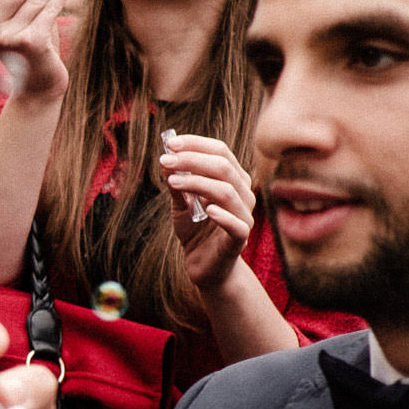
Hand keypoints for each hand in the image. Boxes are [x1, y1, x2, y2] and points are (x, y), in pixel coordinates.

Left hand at [160, 132, 255, 291]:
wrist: (202, 265)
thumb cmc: (194, 230)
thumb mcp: (180, 204)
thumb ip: (176, 183)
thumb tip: (166, 158)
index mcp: (232, 180)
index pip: (220, 152)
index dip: (196, 144)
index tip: (170, 143)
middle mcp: (243, 194)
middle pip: (223, 167)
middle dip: (192, 160)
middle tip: (165, 160)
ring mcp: (244, 216)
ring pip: (227, 191)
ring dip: (197, 182)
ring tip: (171, 182)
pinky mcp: (240, 239)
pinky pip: (237, 225)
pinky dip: (223, 215)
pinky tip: (206, 209)